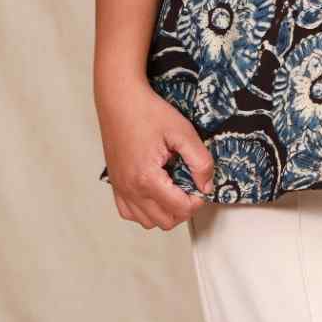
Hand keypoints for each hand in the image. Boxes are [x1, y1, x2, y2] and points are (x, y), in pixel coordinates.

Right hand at [96, 80, 215, 230]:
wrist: (120, 99)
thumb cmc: (149, 112)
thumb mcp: (183, 132)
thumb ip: (200, 161)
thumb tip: (207, 185)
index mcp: (147, 178)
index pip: (180, 209)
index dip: (197, 200)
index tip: (201, 184)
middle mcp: (131, 189)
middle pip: (165, 221)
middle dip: (183, 208)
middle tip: (189, 186)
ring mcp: (120, 188)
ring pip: (147, 221)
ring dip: (165, 211)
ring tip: (173, 188)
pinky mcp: (115, 184)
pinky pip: (130, 213)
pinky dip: (145, 210)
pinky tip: (155, 191)